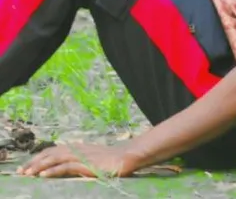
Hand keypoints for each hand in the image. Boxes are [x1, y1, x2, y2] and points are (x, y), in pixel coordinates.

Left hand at [17, 141, 135, 178]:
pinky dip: (53, 170)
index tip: (28, 165)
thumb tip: (67, 165)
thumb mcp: (91, 159)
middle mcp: (76, 149)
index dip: (40, 156)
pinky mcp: (86, 164)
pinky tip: (44, 175)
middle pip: (51, 152)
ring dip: (39, 166)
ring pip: (55, 158)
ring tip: (27, 173)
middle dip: (35, 161)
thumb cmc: (111, 161)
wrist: (126, 158)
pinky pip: (66, 166)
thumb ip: (79, 160)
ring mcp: (81, 156)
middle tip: (21, 171)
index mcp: (77, 147)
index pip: (54, 150)